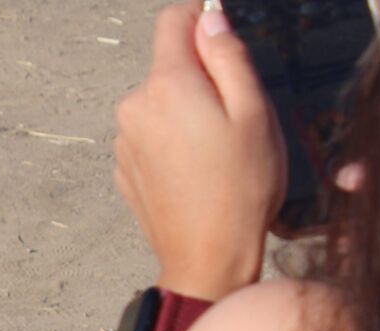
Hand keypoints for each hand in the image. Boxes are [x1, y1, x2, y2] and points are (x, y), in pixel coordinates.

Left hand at [113, 3, 285, 298]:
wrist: (207, 257)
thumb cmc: (240, 188)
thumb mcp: (254, 111)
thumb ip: (229, 56)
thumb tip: (210, 18)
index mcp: (167, 86)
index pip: (173, 21)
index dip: (202, 20)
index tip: (223, 36)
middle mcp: (134, 109)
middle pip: (169, 66)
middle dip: (202, 77)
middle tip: (236, 115)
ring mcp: (124, 142)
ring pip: (161, 103)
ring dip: (189, 112)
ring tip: (219, 150)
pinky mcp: (125, 169)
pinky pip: (153, 136)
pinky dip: (175, 142)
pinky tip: (199, 170)